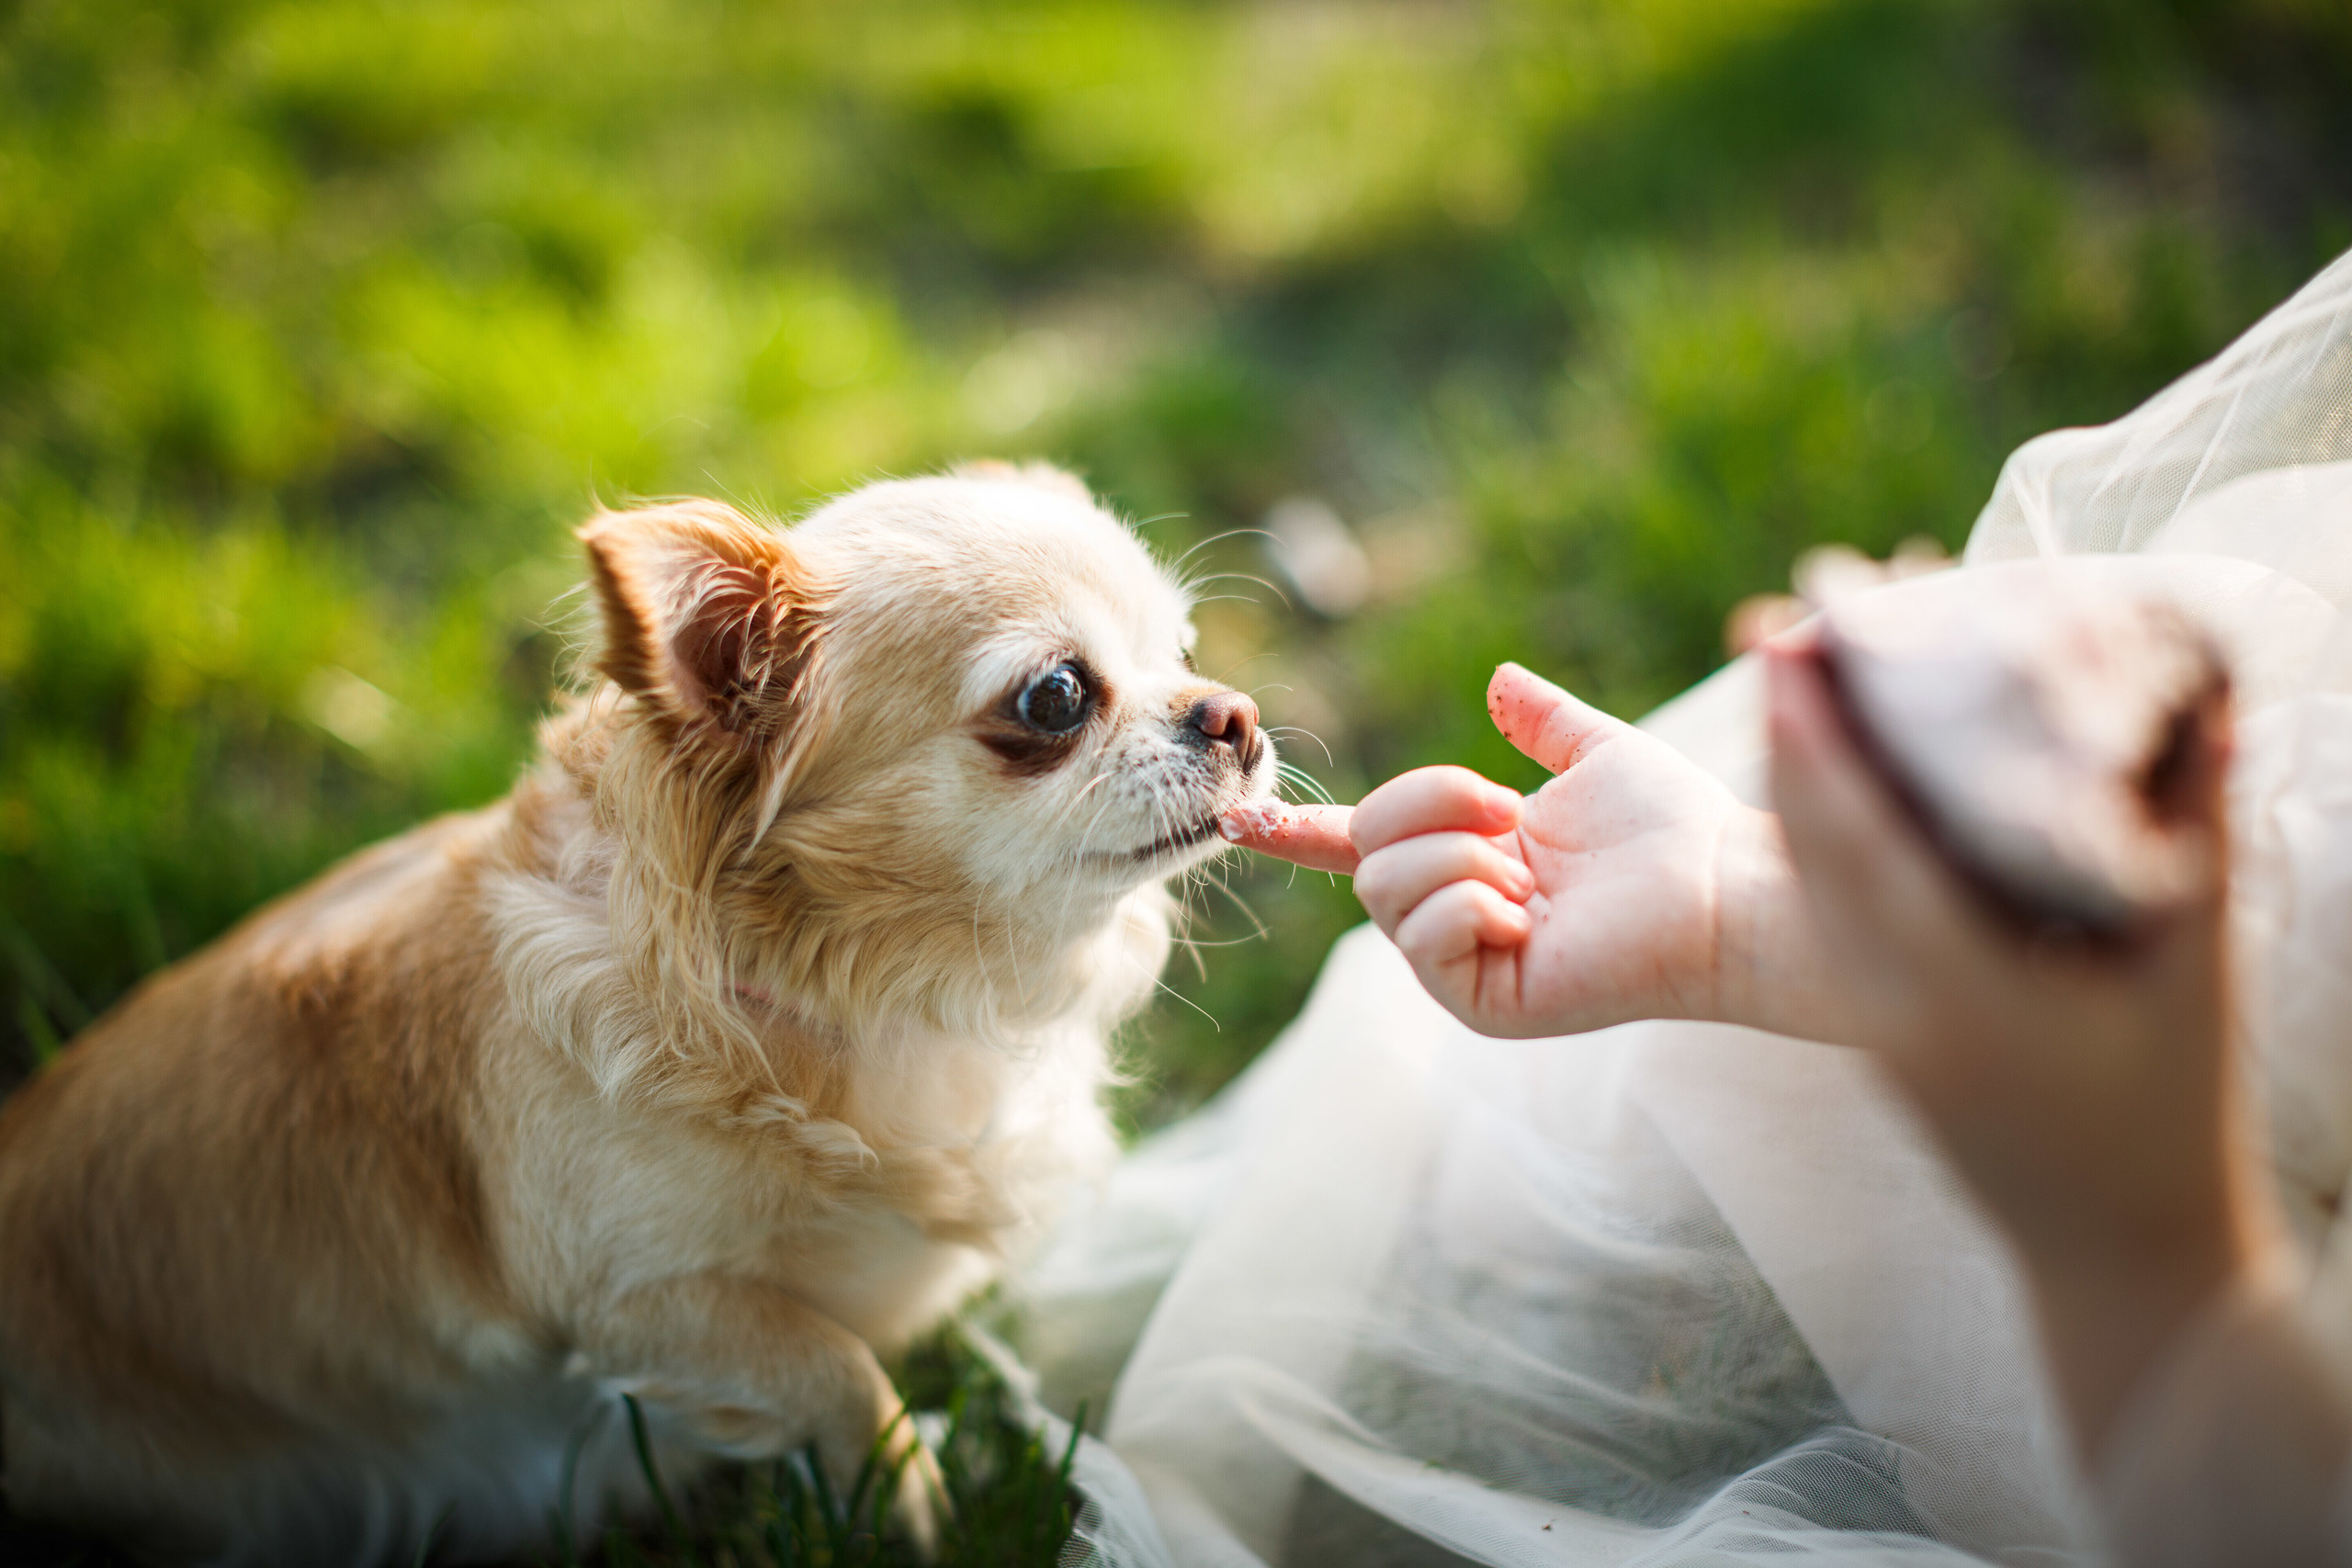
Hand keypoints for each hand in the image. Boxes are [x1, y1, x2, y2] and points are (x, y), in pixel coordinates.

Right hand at [1348, 662, 1830, 1039]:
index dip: (1301, 832)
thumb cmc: (1678, 831)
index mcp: (1470, 859)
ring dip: (1460, 856)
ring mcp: (1464, 965)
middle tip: (1510, 811)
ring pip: (1386, 887)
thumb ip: (1545, 721)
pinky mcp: (1482, 1003)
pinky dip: (1472, 904)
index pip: (1365, 846)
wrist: (1724, 888)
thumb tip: (1498, 680)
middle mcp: (1455, 914)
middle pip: (1367, 847)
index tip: (1243, 818)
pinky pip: (1423, 936)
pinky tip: (1528, 914)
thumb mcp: (1598, 755)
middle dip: (1431, 804)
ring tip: (1530, 877)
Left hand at [1764, 640, 2283, 1451]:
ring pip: (1808, 873)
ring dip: (1795, 772)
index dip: (1815, 737)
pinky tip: (1832, 770)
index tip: (1783, 645)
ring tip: (1794, 675)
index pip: (1859, 839)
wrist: (2120, 1252)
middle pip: (1810, 841)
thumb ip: (2191, 837)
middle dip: (1788, 730)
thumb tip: (2210, 707)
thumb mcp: (2195, 972)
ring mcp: (1872, 1015)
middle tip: (1774, 623)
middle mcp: (1886, 996)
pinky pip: (1831, 908)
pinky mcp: (1877, 1026)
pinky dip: (1822, 830)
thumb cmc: (2174, 1112)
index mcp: (1953, 984)